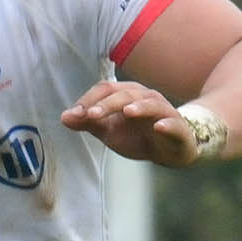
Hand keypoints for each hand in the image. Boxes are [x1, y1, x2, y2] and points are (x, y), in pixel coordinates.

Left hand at [60, 82, 204, 167]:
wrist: (169, 151)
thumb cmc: (137, 136)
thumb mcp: (108, 131)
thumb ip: (88, 122)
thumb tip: (63, 117)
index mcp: (127, 94)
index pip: (106, 89)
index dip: (90, 100)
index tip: (75, 114)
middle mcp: (145, 97)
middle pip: (125, 94)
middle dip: (108, 104)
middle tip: (92, 115)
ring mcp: (163, 111)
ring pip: (150, 104)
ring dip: (138, 107)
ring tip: (127, 111)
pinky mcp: (177, 128)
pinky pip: (173, 123)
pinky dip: (166, 124)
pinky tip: (158, 127)